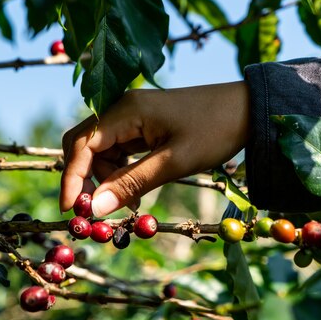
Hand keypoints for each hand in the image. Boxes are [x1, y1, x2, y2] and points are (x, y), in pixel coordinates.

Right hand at [60, 81, 250, 216]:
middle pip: (84, 145)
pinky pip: (116, 150)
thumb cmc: (215, 131)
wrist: (249, 108)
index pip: (82, 145)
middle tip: (95, 209)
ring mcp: (130, 116)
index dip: (72, 178)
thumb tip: (95, 208)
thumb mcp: (173, 162)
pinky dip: (119, 172)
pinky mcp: (140, 125)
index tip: (71, 210)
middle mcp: (121, 109)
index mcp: (125, 111)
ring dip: (106, 179)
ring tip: (130, 201)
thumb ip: (131, 183)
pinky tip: (135, 188)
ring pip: (99, 151)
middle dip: (84, 178)